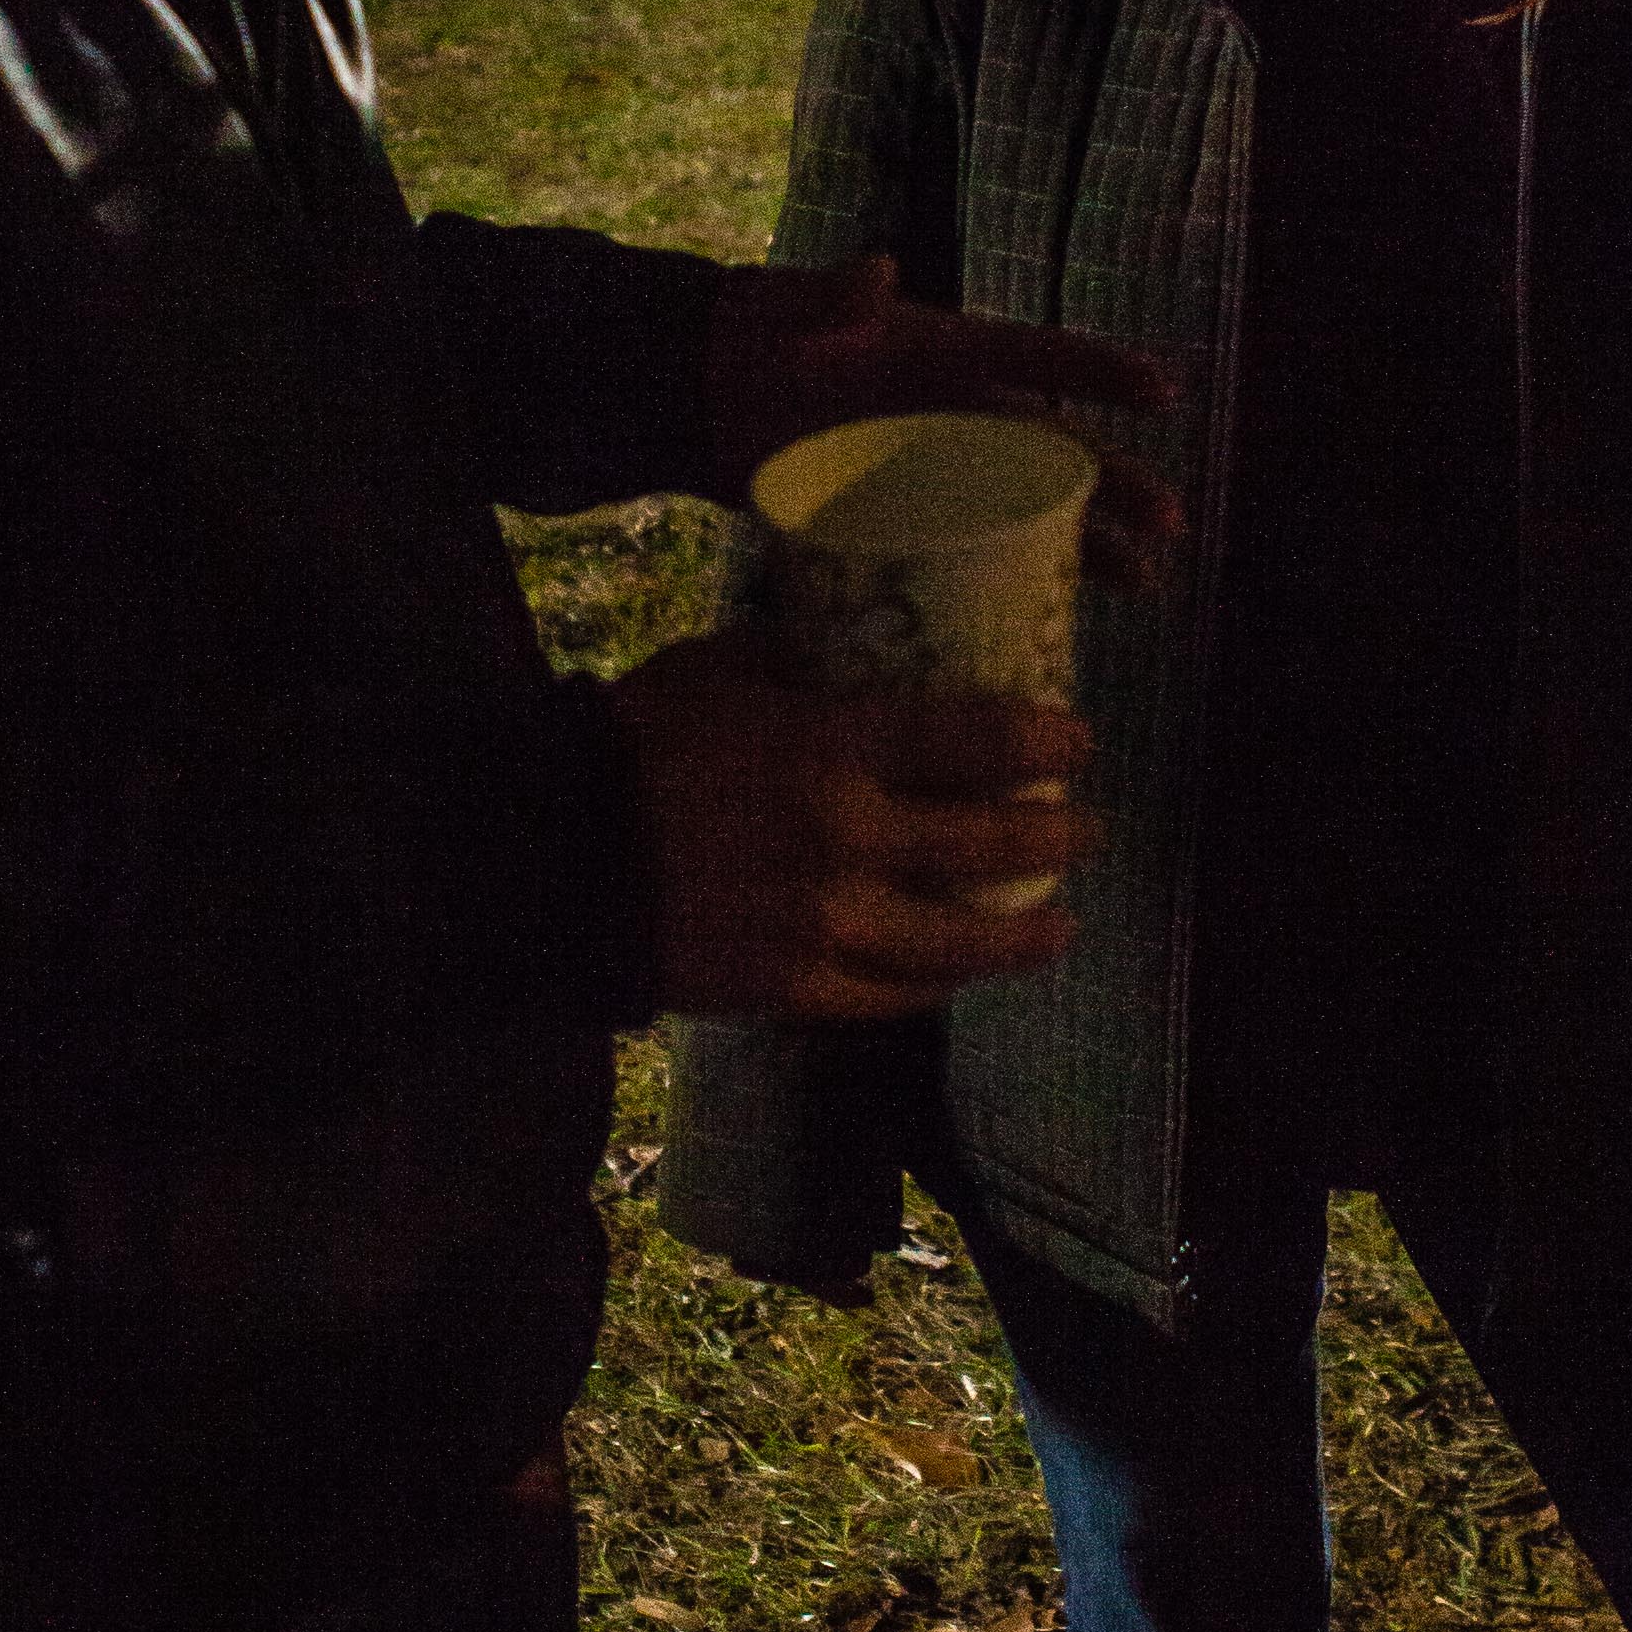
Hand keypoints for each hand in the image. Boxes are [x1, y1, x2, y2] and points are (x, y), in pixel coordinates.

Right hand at [613, 630, 1091, 1020]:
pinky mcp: (788, 989)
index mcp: (830, 749)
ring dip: (1019, 936)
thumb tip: (838, 633)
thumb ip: (787, 654)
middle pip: (985, 846)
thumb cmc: (626, 746)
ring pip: (952, 945)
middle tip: (1089, 828)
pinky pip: (884, 998)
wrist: (542, 862)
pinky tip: (957, 978)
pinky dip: (931, 989)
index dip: (1041, 741)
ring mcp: (821, 926)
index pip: (972, 742)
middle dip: (1054, 837)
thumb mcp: (710, 669)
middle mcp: (845, 843)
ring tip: (1060, 928)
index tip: (1078, 739)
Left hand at [702, 252, 1180, 589]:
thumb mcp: (791, 309)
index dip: (1096, 372)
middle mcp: (955, 407)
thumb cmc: (756, 333)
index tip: (1161, 393)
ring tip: (1146, 583)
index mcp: (943, 348)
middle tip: (1170, 522)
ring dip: (1088, 541)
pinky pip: (976, 546)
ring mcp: (933, 466)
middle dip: (1114, 481)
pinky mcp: (904, 513)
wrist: (701, 389)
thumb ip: (834, 296)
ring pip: (1027, 505)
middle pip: (1050, 447)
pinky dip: (1019, 572)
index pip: (1035, 356)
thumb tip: (876, 271)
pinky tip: (1061, 610)